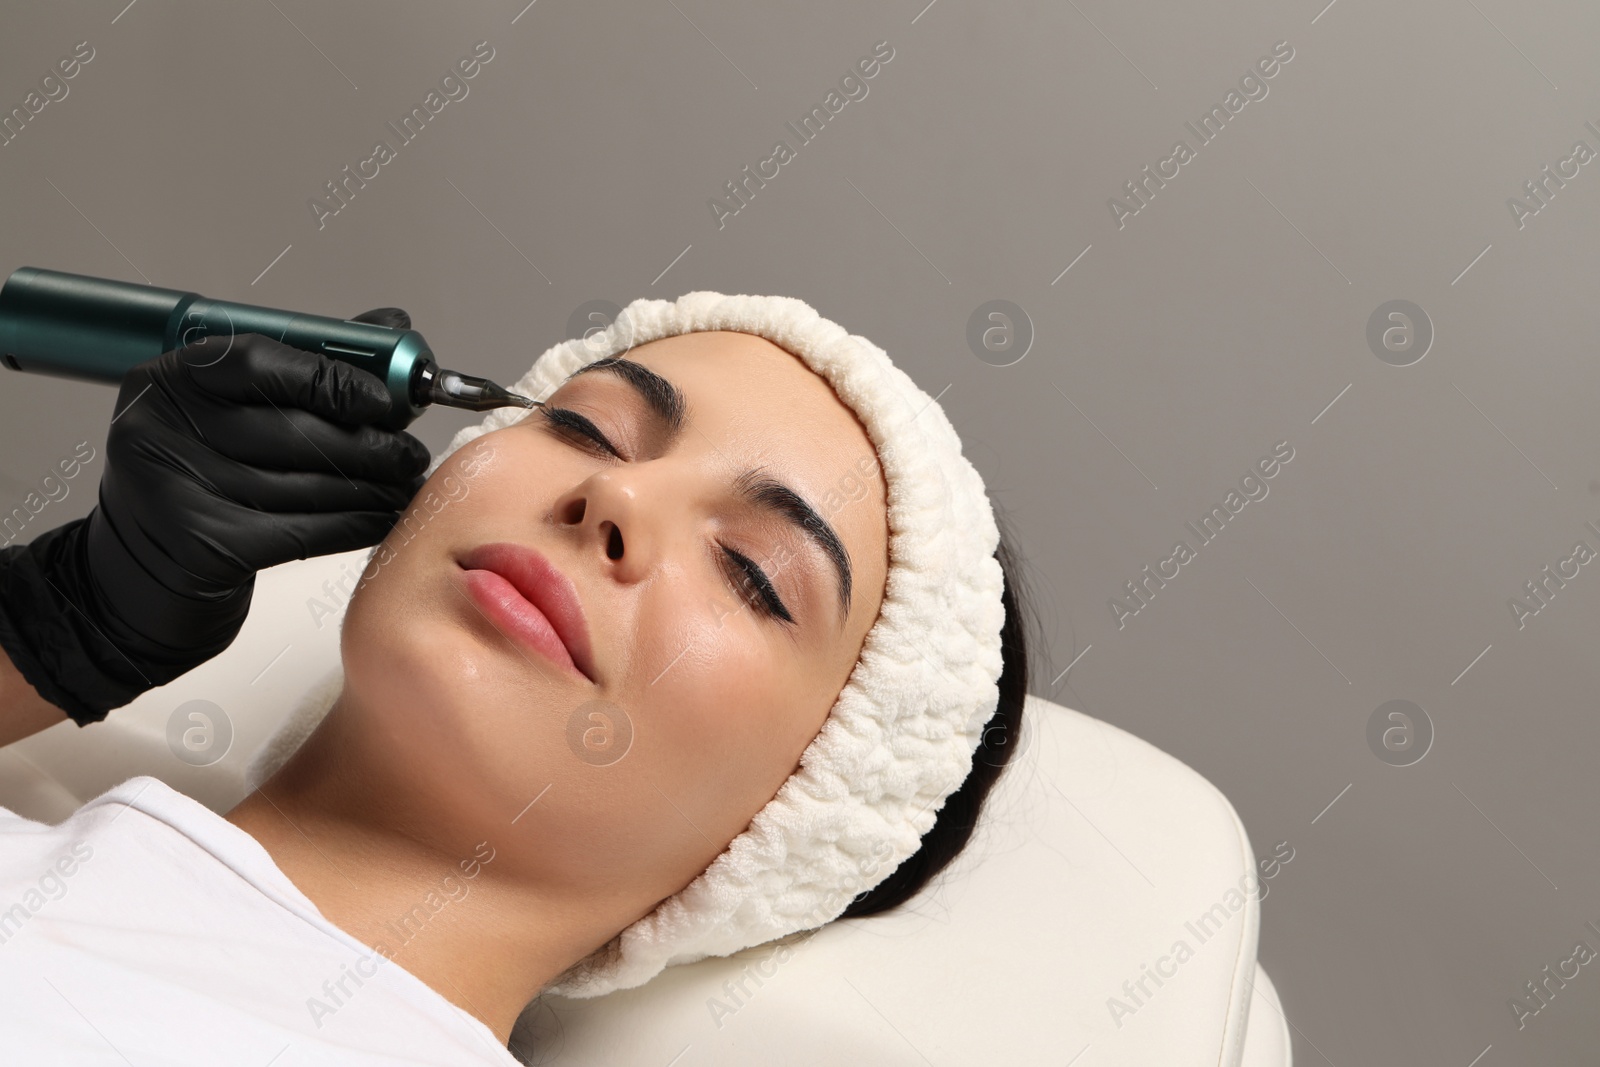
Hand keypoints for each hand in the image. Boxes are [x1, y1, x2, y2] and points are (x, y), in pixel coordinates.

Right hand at [0, 308, 431, 724]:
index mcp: (168, 381)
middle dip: (369, 443)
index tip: (388, 398)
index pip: (260, 362)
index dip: (334, 378)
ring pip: (307, 483)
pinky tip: (381, 518)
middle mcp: (160, 429)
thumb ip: (305, 369)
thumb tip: (391, 329)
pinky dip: (355, 524)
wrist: (132, 582)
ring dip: (371, 487)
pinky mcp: (202, 546)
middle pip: (293, 428)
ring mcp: (175, 490)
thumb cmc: (194, 489)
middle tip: (409, 452)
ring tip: (403, 485)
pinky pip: (305, 530)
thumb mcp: (228, 419)